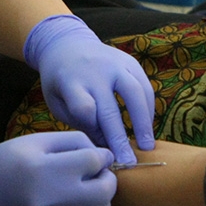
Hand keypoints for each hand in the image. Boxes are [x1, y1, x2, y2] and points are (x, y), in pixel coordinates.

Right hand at [0, 131, 115, 205]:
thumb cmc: (5, 161)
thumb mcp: (34, 141)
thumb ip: (71, 142)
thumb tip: (102, 153)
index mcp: (44, 167)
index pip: (94, 161)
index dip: (102, 155)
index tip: (98, 154)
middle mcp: (50, 197)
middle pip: (105, 190)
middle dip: (107, 177)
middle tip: (96, 170)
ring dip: (101, 195)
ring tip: (86, 184)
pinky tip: (67, 197)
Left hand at [24, 14, 155, 164]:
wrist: (67, 43)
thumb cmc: (61, 82)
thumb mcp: (58, 102)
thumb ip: (80, 122)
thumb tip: (106, 147)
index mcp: (71, 82)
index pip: (84, 108)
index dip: (92, 129)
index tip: (98, 148)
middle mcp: (95, 72)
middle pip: (111, 107)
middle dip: (120, 138)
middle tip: (129, 162)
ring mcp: (114, 64)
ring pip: (135, 93)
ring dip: (143, 122)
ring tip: (147, 145)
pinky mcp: (130, 62)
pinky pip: (144, 85)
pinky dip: (148, 108)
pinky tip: (147, 126)